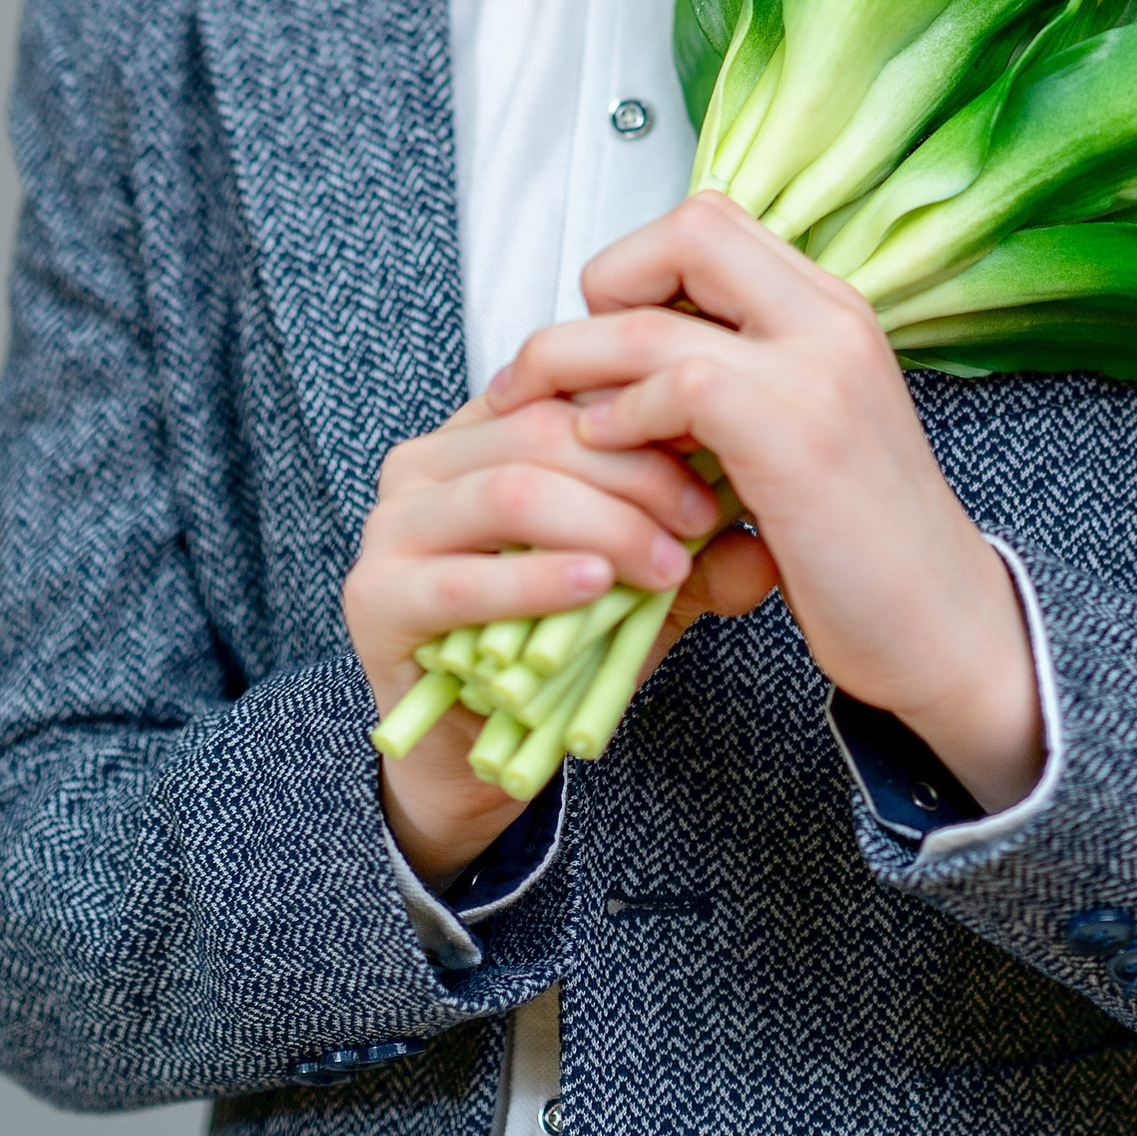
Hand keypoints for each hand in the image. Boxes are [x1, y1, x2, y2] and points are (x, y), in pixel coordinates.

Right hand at [347, 390, 775, 885]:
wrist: (474, 751)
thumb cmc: (554, 645)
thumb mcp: (635, 588)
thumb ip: (690, 556)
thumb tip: (759, 547)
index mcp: (481, 431)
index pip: (567, 384)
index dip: (648, 408)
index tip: (720, 446)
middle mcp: (426, 462)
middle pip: (543, 429)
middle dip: (637, 470)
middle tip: (705, 517)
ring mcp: (392, 527)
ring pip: (510, 490)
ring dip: (602, 524)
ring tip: (666, 562)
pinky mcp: (376, 597)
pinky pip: (465, 578)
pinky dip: (537, 579)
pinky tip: (596, 587)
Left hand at [488, 192, 1044, 811]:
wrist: (944, 627)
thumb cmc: (860, 545)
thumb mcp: (801, 430)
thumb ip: (735, 379)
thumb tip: (619, 363)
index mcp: (832, 309)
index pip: (713, 223)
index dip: (642, 266)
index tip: (610, 335)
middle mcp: (831, 318)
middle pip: (688, 229)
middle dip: (606, 283)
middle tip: (571, 360)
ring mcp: (818, 370)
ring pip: (655, 315)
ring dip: (574, 360)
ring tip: (541, 410)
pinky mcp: (795, 434)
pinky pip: (675, 382)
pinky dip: (620, 415)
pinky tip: (608, 452)